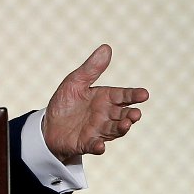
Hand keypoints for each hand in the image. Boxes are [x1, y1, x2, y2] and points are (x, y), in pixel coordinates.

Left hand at [42, 44, 147, 161]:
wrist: (48, 125)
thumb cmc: (66, 102)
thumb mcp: (75, 82)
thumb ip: (92, 68)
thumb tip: (106, 47)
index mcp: (105, 98)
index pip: (123, 96)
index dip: (134, 95)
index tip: (144, 94)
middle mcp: (105, 115)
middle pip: (122, 115)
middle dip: (130, 115)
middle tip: (135, 114)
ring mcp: (97, 130)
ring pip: (113, 130)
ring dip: (121, 128)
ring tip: (126, 124)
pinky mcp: (86, 143)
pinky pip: (94, 145)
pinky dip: (98, 146)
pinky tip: (100, 146)